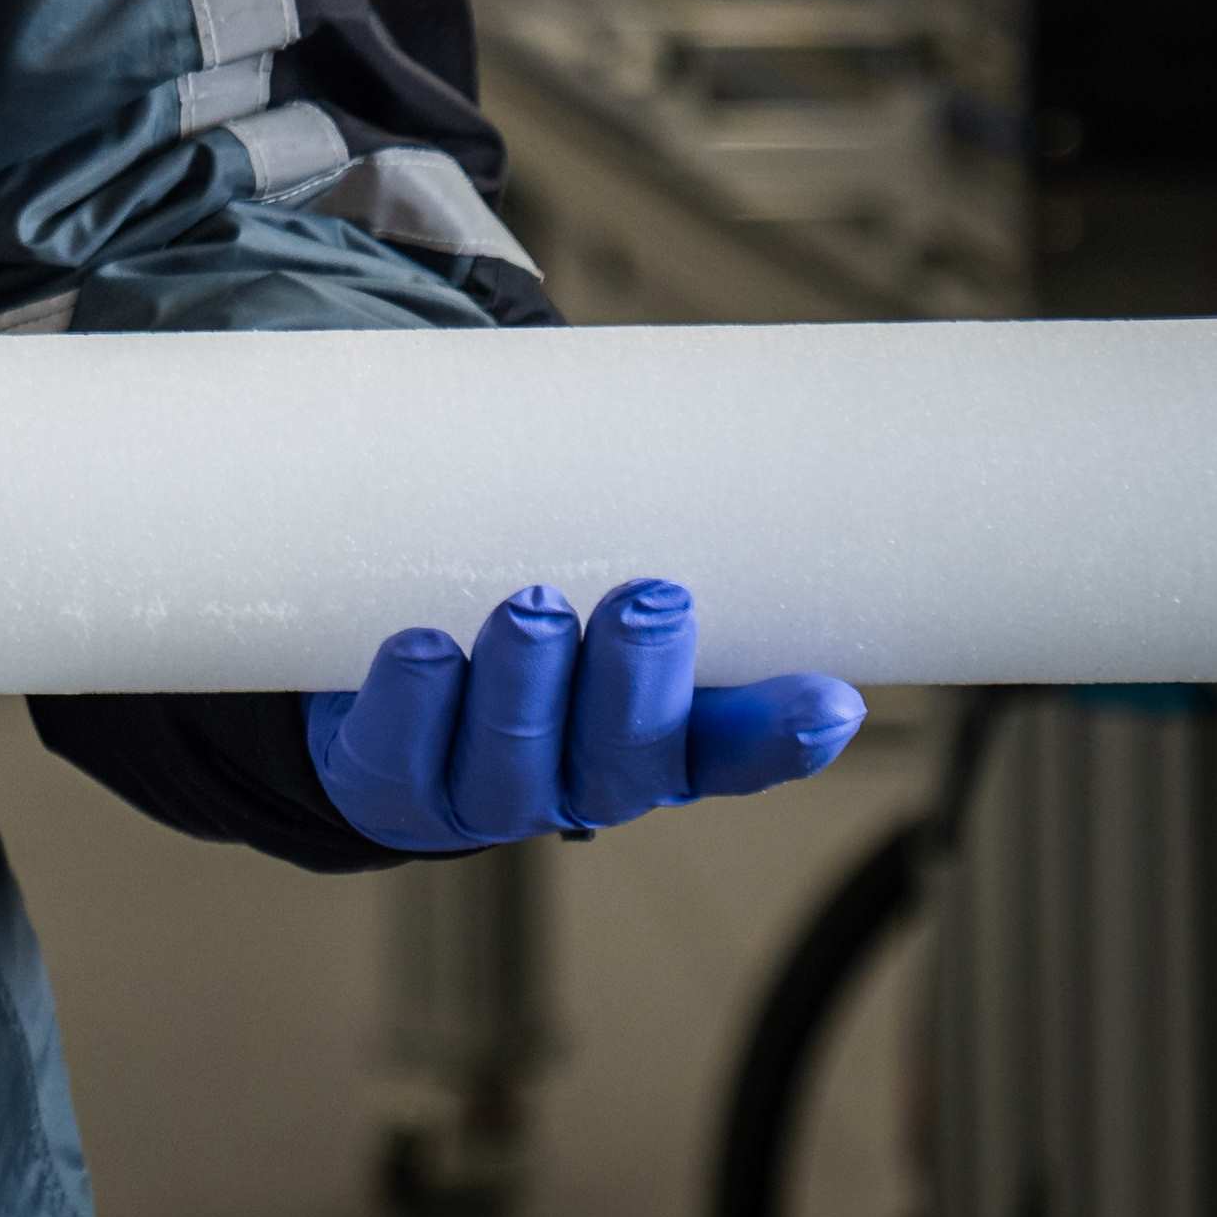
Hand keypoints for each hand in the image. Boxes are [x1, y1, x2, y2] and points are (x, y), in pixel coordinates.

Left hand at [304, 578, 860, 855]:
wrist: (385, 688)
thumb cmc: (516, 617)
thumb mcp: (586, 584)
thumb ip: (631, 538)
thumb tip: (697, 420)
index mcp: (655, 745)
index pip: (731, 755)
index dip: (778, 738)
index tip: (830, 702)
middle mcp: (581, 782)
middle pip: (623, 758)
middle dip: (636, 679)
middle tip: (650, 599)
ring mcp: (485, 795)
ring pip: (514, 761)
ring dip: (526, 685)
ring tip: (532, 608)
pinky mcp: (392, 786)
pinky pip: (400, 756)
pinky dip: (413, 703)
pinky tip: (420, 649)